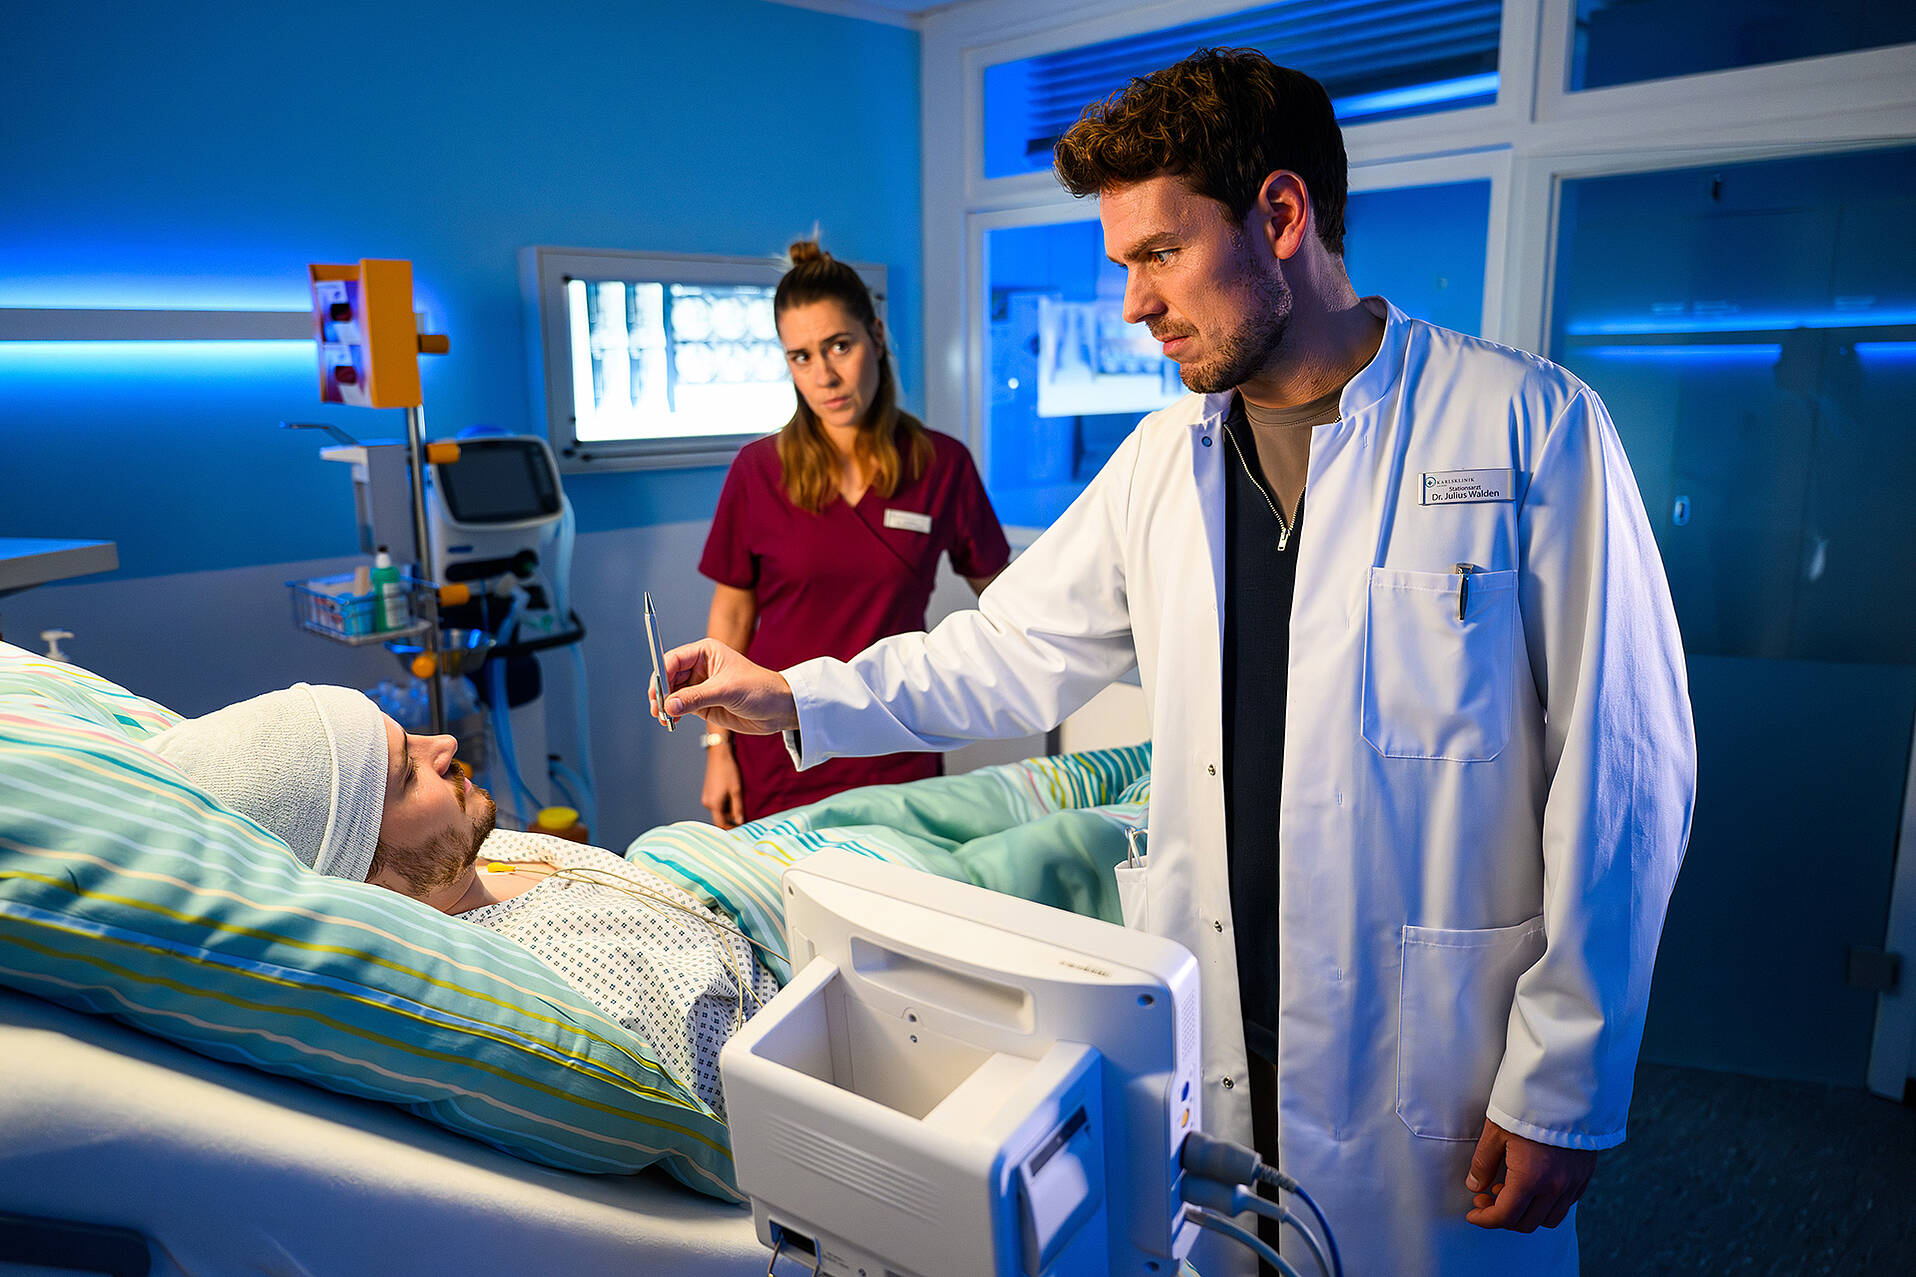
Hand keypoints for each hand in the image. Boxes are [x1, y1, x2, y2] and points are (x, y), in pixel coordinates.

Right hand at [653, 638, 798, 734]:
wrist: (779, 709)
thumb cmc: (759, 689)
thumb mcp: (727, 691)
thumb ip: (696, 697)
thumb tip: (669, 705)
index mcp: (705, 652)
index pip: (674, 659)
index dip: (662, 674)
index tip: (657, 692)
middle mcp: (699, 667)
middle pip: (668, 676)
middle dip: (660, 692)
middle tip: (657, 708)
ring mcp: (700, 686)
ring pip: (672, 693)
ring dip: (664, 705)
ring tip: (663, 717)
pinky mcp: (703, 703)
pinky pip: (680, 706)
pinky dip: (672, 713)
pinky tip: (671, 720)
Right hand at [701, 741, 745, 829]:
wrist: (719, 755)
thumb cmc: (728, 771)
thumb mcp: (736, 790)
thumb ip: (737, 808)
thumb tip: (739, 822)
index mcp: (714, 804)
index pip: (721, 824)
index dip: (730, 829)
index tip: (740, 830)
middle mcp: (707, 802)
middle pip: (719, 817)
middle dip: (730, 819)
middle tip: (743, 817)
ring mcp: (706, 797)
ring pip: (718, 810)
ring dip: (728, 811)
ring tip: (739, 805)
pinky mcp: (707, 792)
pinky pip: (716, 803)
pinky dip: (724, 804)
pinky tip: (733, 798)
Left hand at [1464, 1118, 1597, 1231]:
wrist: (1566, 1087)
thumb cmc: (1527, 1105)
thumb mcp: (1495, 1132)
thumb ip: (1483, 1163)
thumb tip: (1475, 1186)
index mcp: (1530, 1179)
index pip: (1505, 1216)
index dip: (1485, 1219)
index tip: (1473, 1214)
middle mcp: (1555, 1187)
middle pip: (1527, 1222)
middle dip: (1503, 1217)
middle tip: (1486, 1198)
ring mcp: (1574, 1182)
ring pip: (1550, 1218)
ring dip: (1527, 1212)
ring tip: (1509, 1189)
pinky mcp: (1585, 1174)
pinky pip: (1566, 1203)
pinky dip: (1547, 1203)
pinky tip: (1533, 1184)